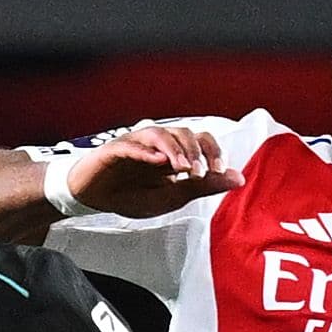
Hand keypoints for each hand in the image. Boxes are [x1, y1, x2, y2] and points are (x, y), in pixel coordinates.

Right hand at [67, 125, 239, 216]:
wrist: (94, 199)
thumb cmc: (131, 195)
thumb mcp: (172, 197)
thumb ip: (203, 186)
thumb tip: (238, 178)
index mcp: (174, 153)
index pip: (200, 140)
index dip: (212, 151)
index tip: (218, 170)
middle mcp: (157, 144)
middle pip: (183, 132)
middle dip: (195, 151)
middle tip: (200, 173)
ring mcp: (135, 144)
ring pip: (159, 133)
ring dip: (175, 149)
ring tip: (183, 168)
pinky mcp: (113, 150)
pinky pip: (131, 145)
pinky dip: (145, 151)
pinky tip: (157, 161)